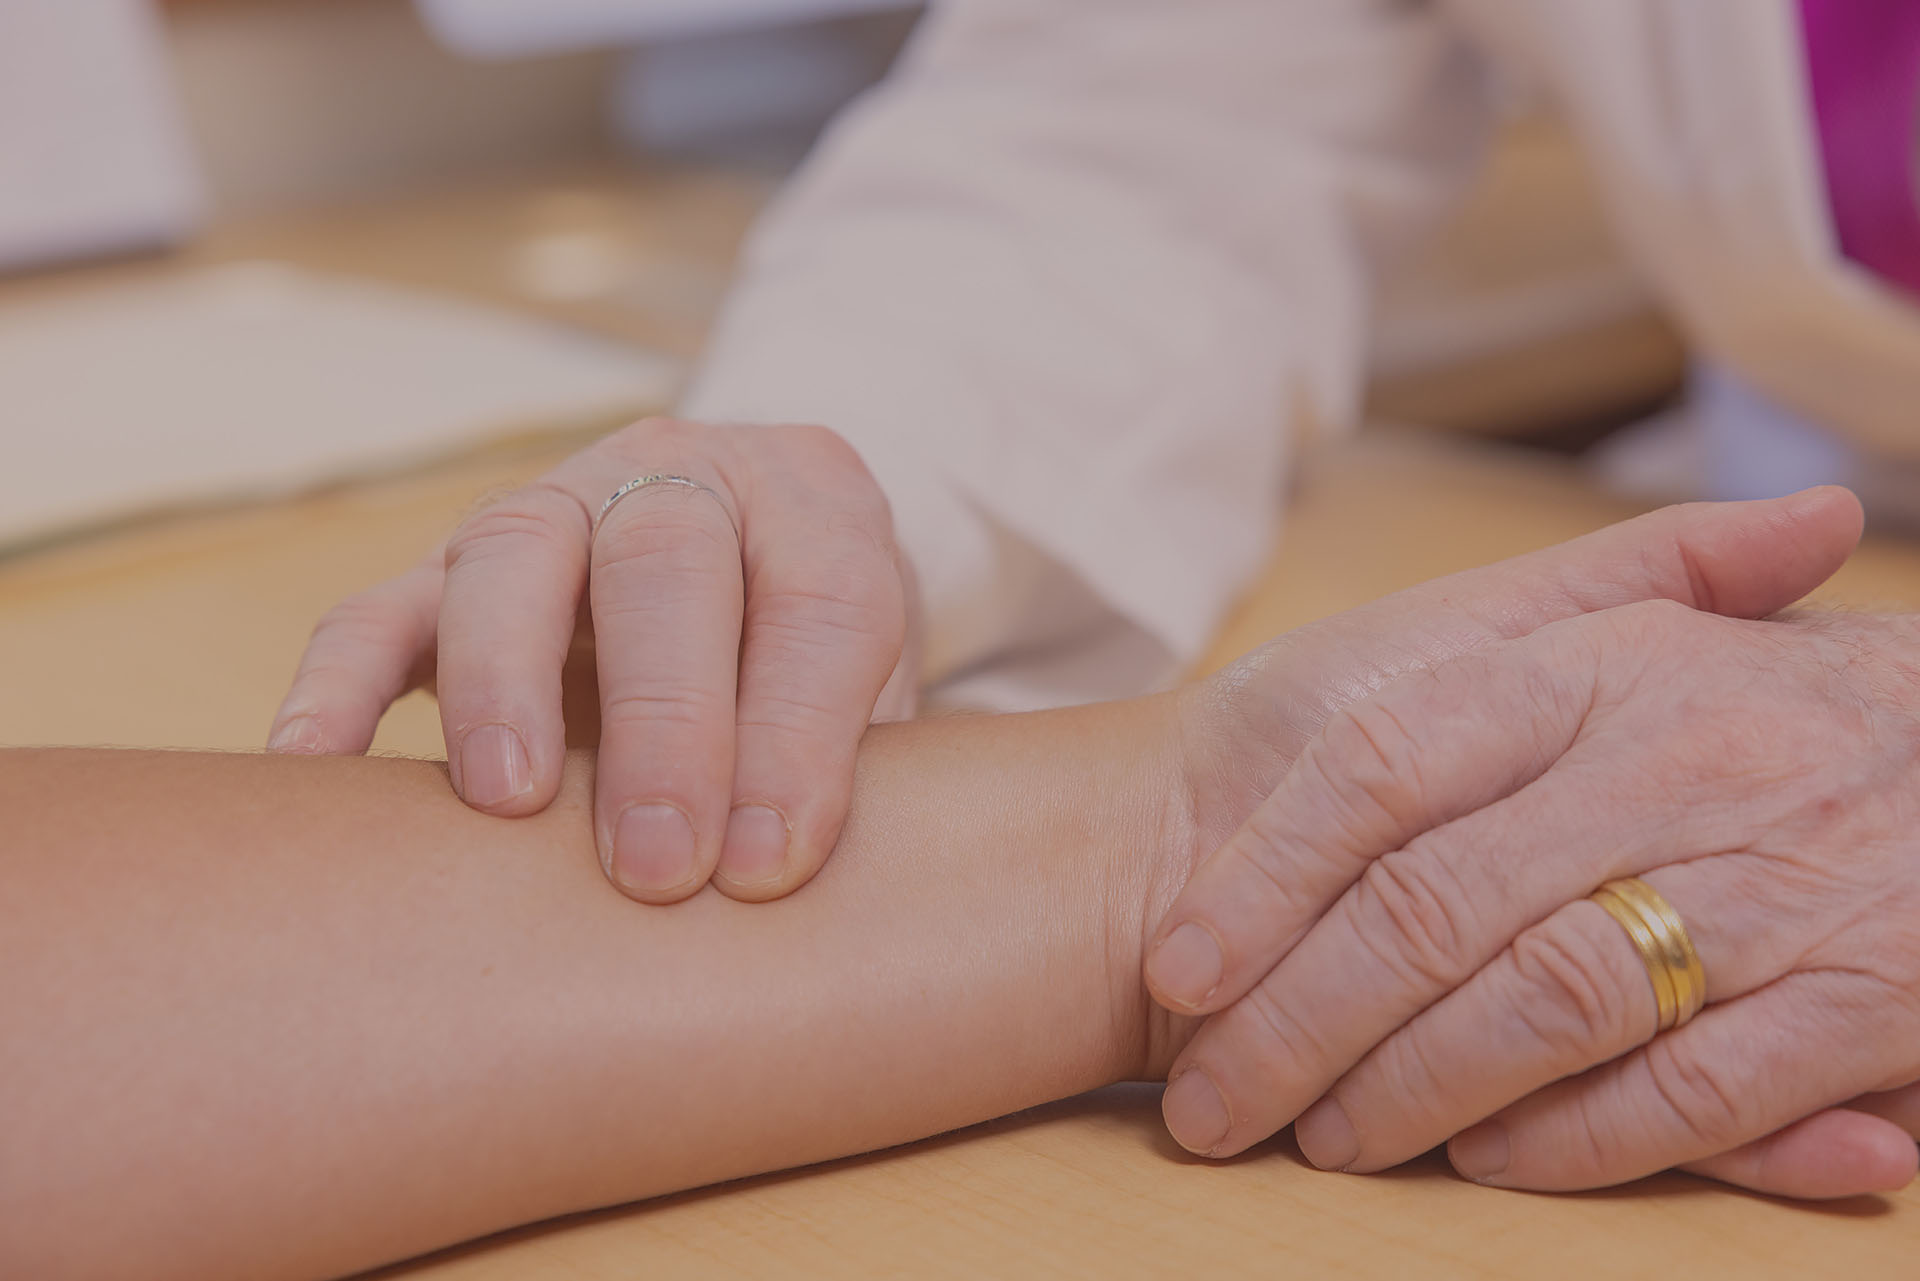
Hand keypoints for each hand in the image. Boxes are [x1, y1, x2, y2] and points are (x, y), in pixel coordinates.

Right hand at [268, 418, 919, 902]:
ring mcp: (553, 515)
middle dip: (667, 723)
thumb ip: (850, 763)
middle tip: (661, 867)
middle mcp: (680, 478)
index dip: (800, 735)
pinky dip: (338, 686)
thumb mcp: (873, 691)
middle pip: (667, 561)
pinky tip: (314, 765)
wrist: (748, 565)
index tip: (768, 866)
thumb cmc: (816, 664)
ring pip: (510, 561)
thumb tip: (788, 888)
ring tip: (505, 803)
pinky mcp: (446, 573)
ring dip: (506, 683)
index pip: (822, 600)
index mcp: (812, 505)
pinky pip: (375, 616)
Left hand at [1152, 585, 1919, 1198]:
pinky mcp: (1871, 995)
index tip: (1180, 970)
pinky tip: (1487, 1158)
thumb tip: (1397, 647)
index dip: (1265, 880)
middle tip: (1215, 1103)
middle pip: (1436, 905)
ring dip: (1412, 1090)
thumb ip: (1513, 626)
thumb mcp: (1629, 623)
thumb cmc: (1736, 699)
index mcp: (1597, 670)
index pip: (1383, 769)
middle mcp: (1682, 763)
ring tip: (1325, 1138)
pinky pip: (1695, 1086)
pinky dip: (1576, 1137)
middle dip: (1300, 1024)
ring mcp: (1779, 882)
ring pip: (1547, 1000)